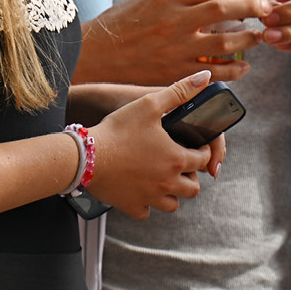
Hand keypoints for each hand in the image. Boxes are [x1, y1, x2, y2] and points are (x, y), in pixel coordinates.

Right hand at [85, 0, 269, 84]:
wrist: (98, 54)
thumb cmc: (121, 22)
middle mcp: (176, 21)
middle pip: (225, 9)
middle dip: (253, 7)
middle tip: (265, 9)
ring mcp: (177, 48)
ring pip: (226, 43)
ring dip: (249, 39)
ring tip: (258, 37)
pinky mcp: (176, 72)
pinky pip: (215, 72)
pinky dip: (235, 70)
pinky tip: (243, 66)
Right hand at [86, 70, 225, 218]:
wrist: (85, 157)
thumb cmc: (118, 129)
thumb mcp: (149, 103)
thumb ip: (179, 91)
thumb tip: (204, 77)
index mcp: (176, 158)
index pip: (202, 159)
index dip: (204, 152)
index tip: (199, 147)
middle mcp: (167, 183)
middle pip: (193, 189)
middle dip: (192, 177)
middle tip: (184, 168)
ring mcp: (150, 197)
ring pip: (173, 205)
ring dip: (174, 195)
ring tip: (167, 182)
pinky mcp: (131, 206)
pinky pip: (147, 212)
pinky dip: (148, 205)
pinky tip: (144, 193)